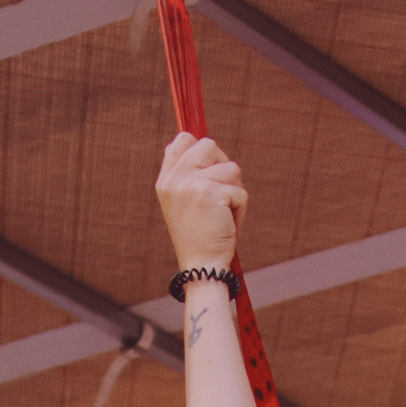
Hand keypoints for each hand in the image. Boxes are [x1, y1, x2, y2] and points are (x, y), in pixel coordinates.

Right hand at [154, 132, 244, 270]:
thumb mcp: (183, 203)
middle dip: (223, 166)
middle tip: (223, 191)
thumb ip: (187, 175)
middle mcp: (175, 180)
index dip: (202, 148)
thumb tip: (199, 144)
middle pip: (208, 146)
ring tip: (223, 214)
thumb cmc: (198, 238)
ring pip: (230, 168)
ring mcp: (191, 184)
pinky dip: (240, 209)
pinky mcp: (211, 193)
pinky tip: (228, 225)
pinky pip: (239, 191)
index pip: (182, 140)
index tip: (211, 166)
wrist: (201, 266)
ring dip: (234, 191)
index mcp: (166, 181)